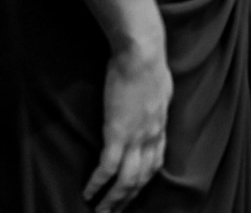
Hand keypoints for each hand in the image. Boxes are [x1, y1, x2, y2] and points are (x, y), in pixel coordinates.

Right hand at [83, 42, 172, 212]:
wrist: (142, 54)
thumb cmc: (150, 62)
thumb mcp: (162, 85)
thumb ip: (157, 98)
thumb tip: (157, 98)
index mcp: (160, 126)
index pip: (154, 163)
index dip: (143, 180)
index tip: (133, 192)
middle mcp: (150, 137)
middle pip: (141, 178)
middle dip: (127, 198)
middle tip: (114, 212)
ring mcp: (135, 137)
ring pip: (126, 179)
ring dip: (113, 199)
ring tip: (101, 212)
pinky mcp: (117, 132)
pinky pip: (108, 167)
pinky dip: (98, 183)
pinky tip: (88, 192)